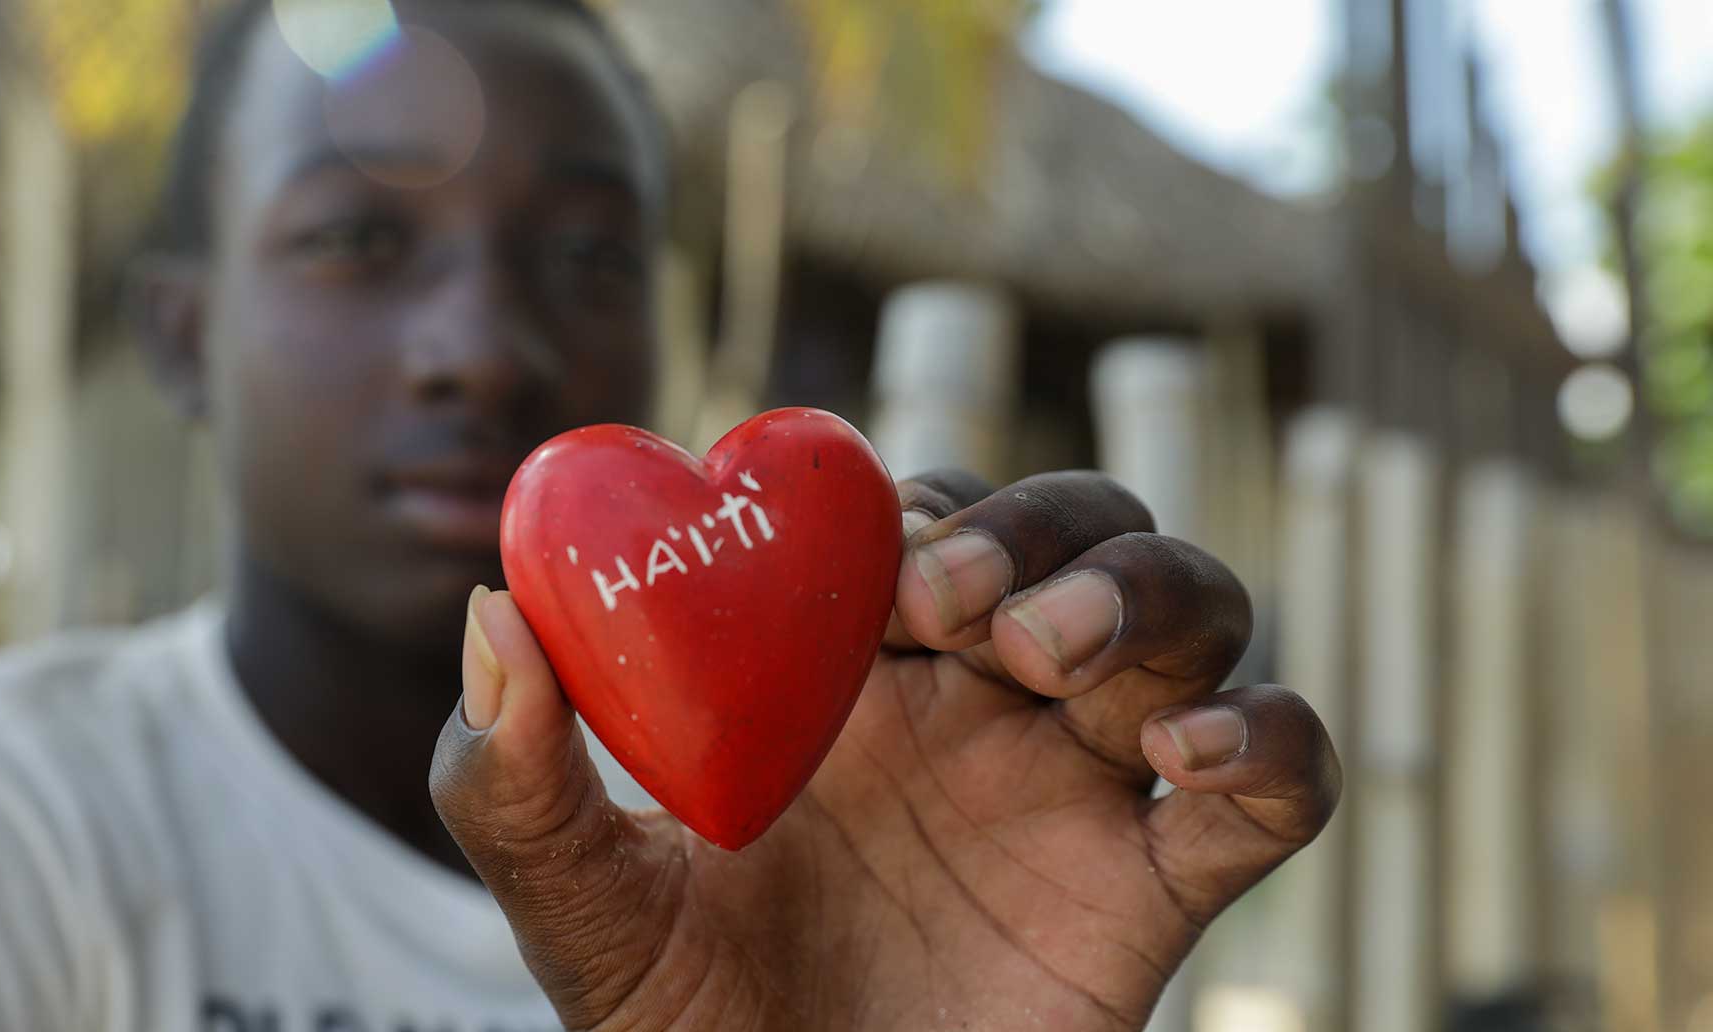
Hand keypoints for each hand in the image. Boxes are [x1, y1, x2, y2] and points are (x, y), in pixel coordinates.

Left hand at [431, 471, 1340, 1030]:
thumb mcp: (579, 912)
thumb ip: (518, 779)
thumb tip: (490, 614)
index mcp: (855, 680)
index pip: (925, 515)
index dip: (921, 499)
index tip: (877, 555)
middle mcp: (982, 710)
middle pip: (1081, 529)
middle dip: (1039, 528)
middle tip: (953, 606)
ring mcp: (1082, 788)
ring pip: (1196, 608)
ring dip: (1147, 592)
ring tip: (1049, 656)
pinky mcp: (1163, 885)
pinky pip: (1287, 776)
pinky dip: (1273, 735)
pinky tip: (1187, 755)